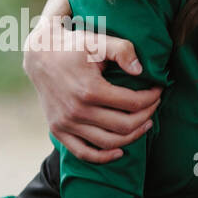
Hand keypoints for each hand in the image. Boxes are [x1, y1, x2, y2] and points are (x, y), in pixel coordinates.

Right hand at [22, 14, 160, 163]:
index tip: (158, 90)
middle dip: (146, 116)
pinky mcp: (58, 130)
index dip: (151, 98)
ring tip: (144, 124)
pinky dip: (103, 157)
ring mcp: (66, 123)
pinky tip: (120, 151)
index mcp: (90, 89)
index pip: (132, 103)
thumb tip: (140, 71)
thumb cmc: (72, 46)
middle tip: (154, 105)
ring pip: (108, 142)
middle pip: (124, 125)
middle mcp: (77, 111)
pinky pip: (83, 153)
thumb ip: (121, 50)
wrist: (39, 55)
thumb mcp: (97, 40)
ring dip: (132, 136)